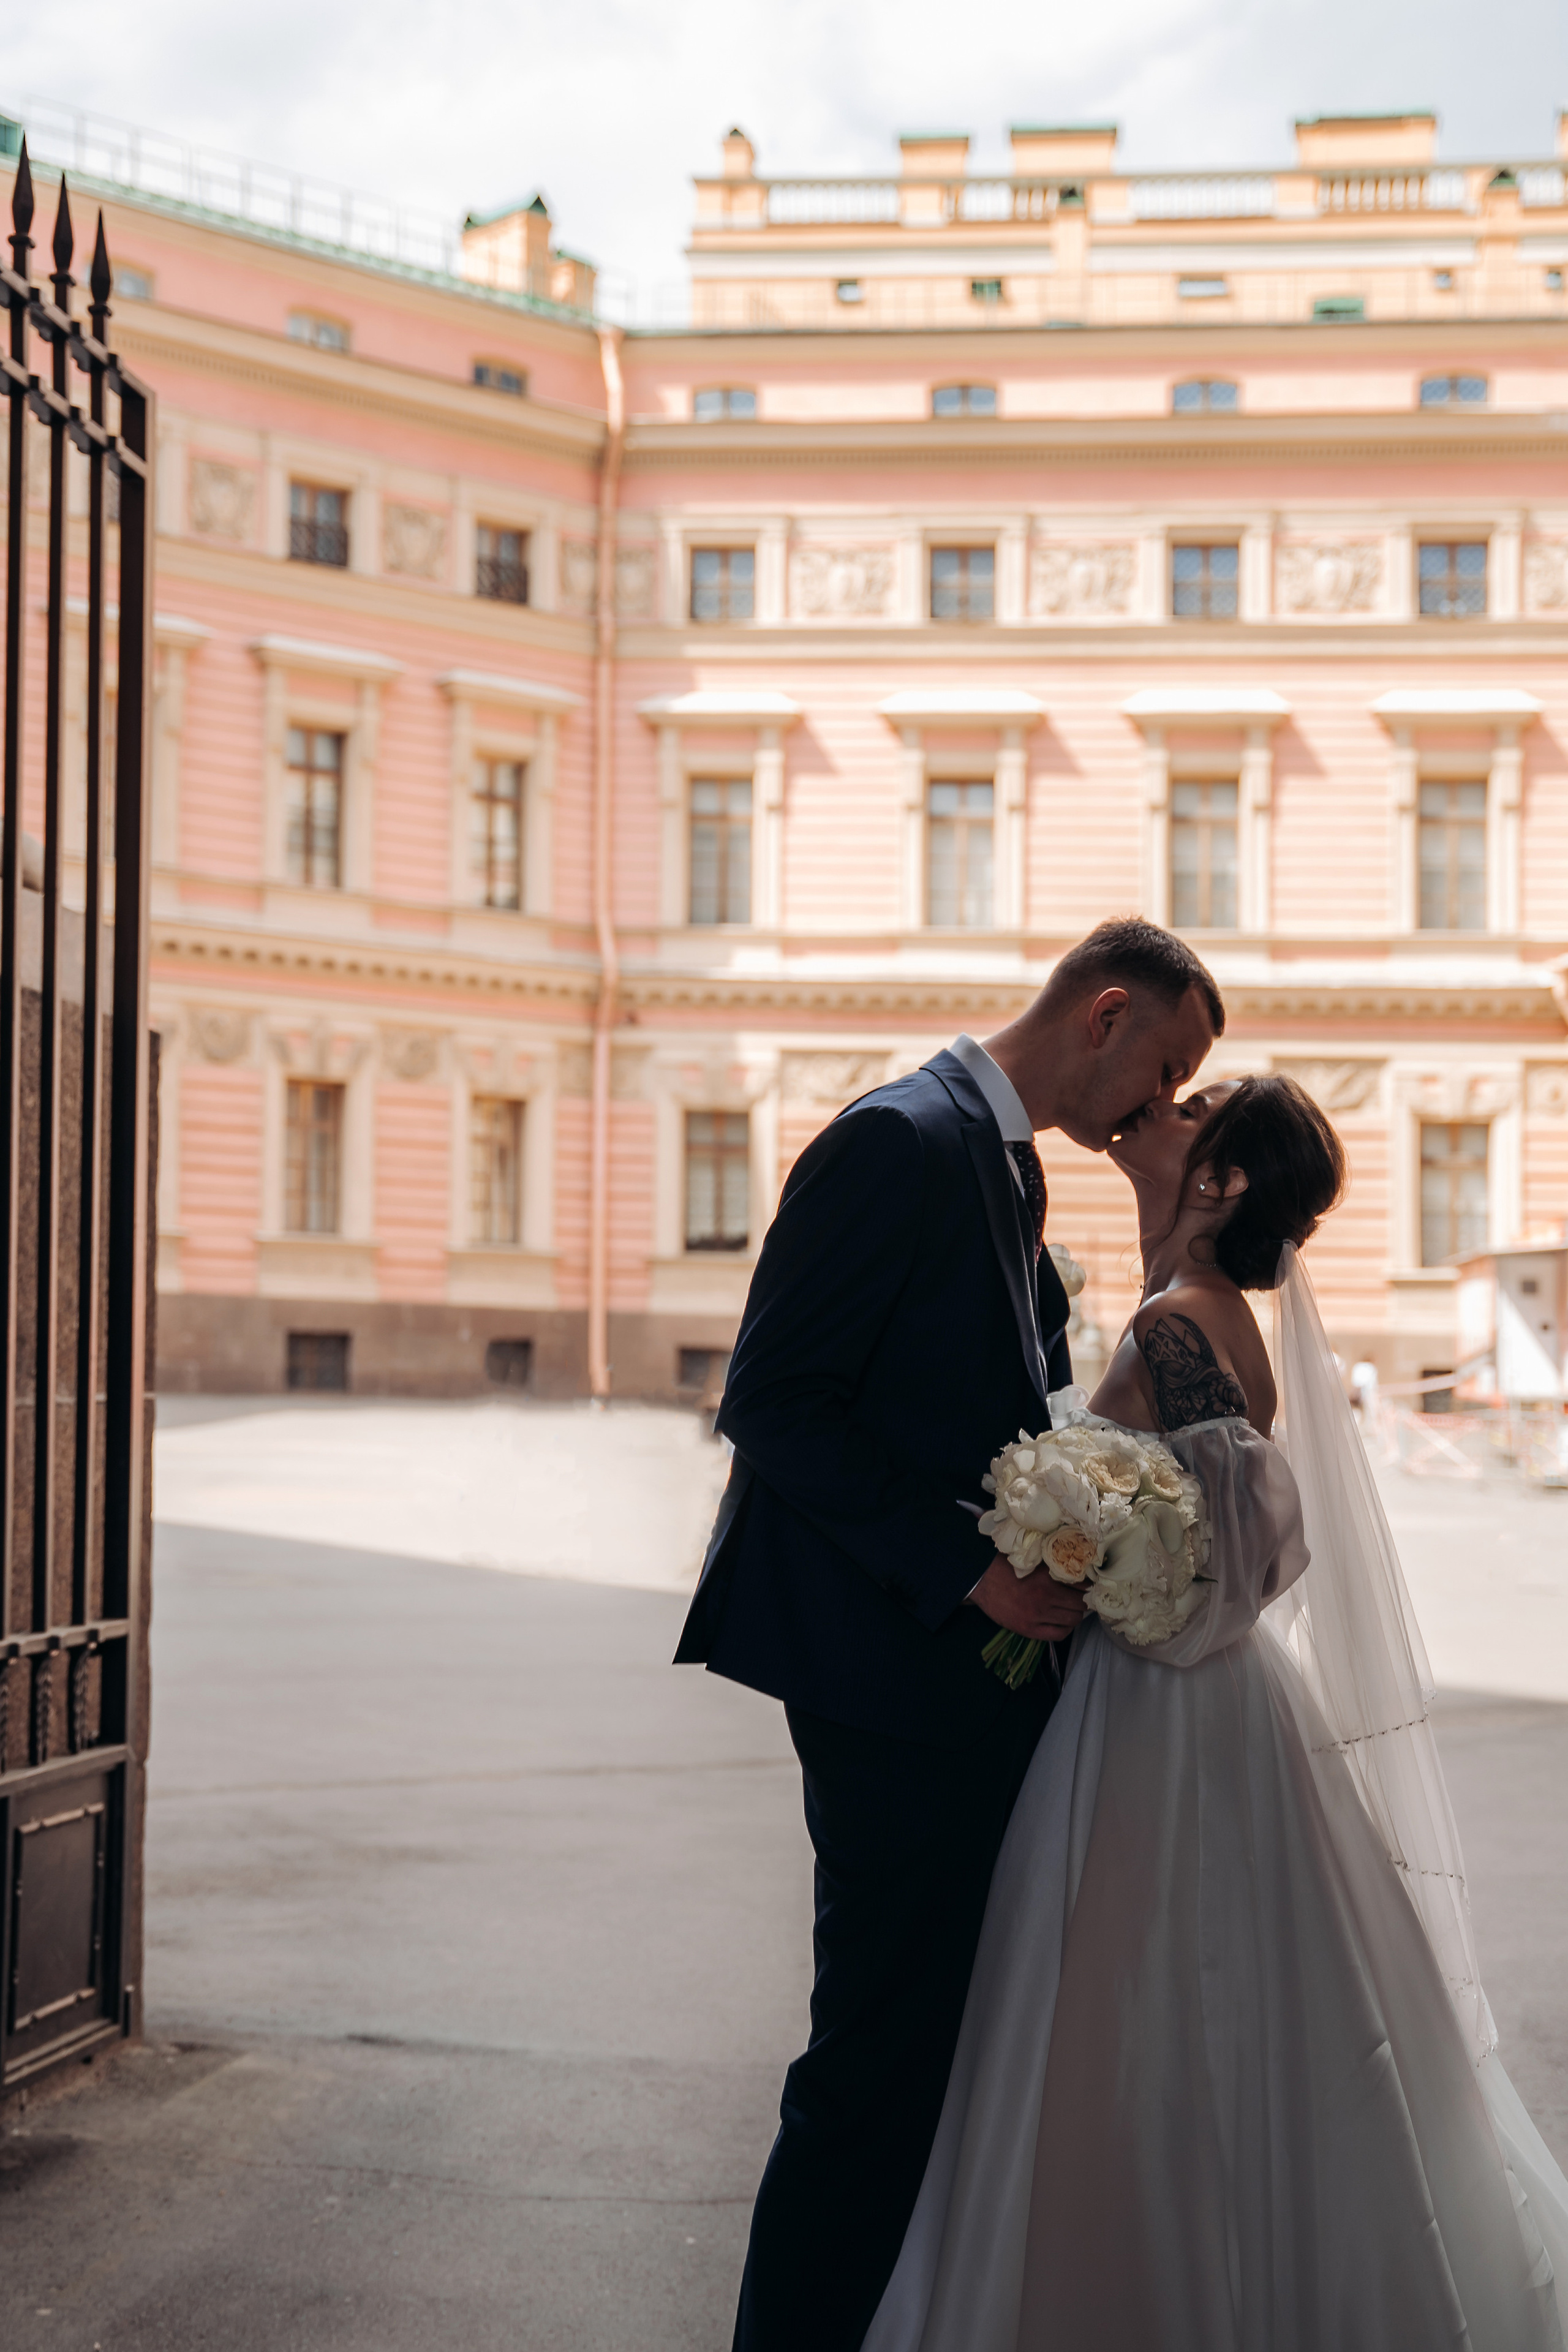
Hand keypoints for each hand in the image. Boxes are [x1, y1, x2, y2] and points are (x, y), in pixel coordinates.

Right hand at [968, 1554, 1086, 1641]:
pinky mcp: (1029, 1629)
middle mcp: (1046, 1598)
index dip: (1088, 1585)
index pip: (1082, 1585)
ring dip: (1075, 1614)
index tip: (1088, 1585)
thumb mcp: (1034, 1563)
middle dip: (1083, 1600)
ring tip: (1071, 1609)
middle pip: (1080, 1604)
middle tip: (1081, 1598)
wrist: (982, 1579)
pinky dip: (1065, 1629)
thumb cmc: (1006, 1567)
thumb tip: (1078, 1572)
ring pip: (1073, 1620)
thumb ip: (1054, 1568)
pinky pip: (1058, 1634)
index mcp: (1048, 1578)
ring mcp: (1038, 1616)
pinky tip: (1063, 1623)